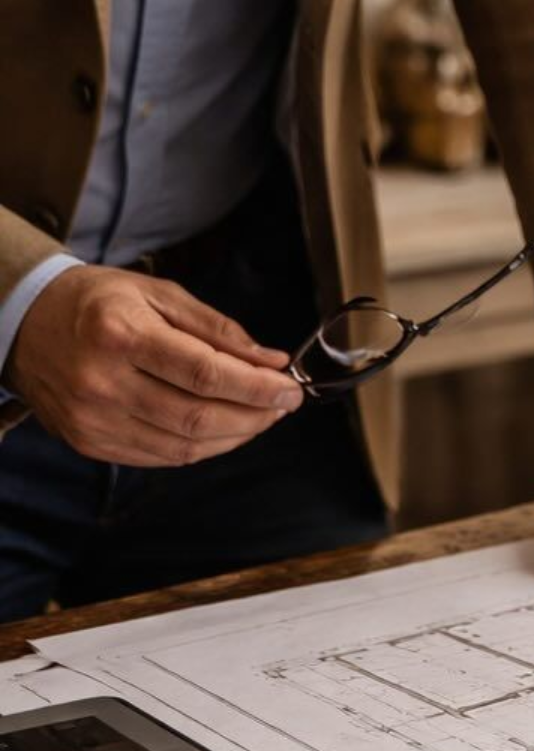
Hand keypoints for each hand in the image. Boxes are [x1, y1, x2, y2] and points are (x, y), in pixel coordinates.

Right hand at [5, 265, 303, 467]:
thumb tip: (273, 362)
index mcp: (120, 334)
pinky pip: (164, 457)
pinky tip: (223, 430)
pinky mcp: (91, 443)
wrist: (21, 322)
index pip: (205, 373)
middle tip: (281, 405)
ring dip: (236, 436)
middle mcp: (102, 381)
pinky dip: (204, 447)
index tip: (290, 389)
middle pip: (200, 417)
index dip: (256, 388)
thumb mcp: (157, 294)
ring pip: (186, 446)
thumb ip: (218, 330)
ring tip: (259, 417)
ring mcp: (94, 419)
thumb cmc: (97, 303)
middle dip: (254, 416)